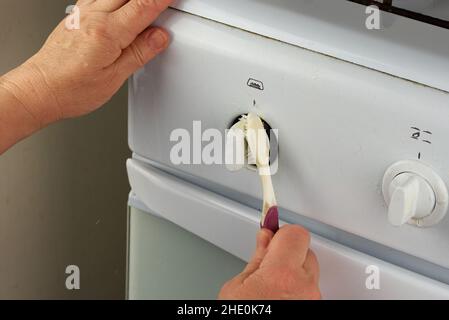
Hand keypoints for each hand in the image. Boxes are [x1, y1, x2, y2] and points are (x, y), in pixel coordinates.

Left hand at [1, 0, 171, 126]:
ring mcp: (82, 13)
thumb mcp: (115, 77)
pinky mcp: (76, 15)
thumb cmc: (71, 89)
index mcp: (107, 33)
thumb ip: (140, 53)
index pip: (144, 6)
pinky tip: (122, 7)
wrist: (41, 89)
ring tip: (146, 9)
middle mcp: (93, 16)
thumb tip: (160, 37)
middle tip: (165, 4)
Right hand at [219, 225, 320, 299]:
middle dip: (287, 252)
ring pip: (309, 270)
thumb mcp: (236, 288)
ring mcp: (312, 299)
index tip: (271, 226)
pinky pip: (309, 287)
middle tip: (267, 262)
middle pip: (304, 250)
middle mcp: (304, 286)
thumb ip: (256, 259)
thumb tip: (265, 239)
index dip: (280, 232)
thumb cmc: (242, 317)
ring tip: (271, 285)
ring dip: (293, 271)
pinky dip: (297, 286)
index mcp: (281, 274)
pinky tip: (279, 294)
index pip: (295, 233)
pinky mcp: (314, 306)